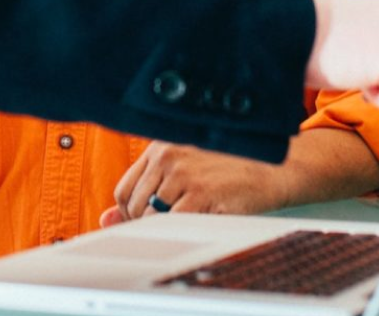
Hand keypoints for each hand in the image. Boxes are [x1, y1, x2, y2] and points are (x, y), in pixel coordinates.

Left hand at [100, 143, 281, 226]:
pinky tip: (198, 225)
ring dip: (164, 229)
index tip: (143, 223)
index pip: (124, 189)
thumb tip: (105, 220)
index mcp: (159, 148)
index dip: (129, 213)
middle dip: (144, 224)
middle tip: (168, 228)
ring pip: (152, 218)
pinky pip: (175, 223)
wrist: (272, 169)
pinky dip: (181, 231)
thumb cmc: (227, 169)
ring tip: (187, 224)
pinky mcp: (203, 194)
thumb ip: (144, 190)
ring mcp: (184, 176)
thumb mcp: (183, 168)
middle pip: (134, 206)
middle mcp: (167, 158)